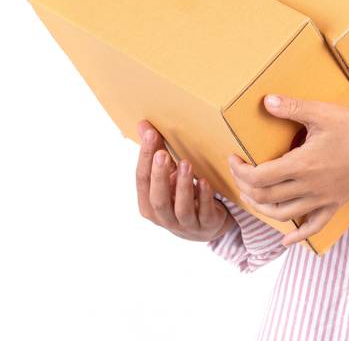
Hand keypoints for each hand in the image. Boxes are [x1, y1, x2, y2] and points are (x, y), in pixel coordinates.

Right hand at [136, 119, 234, 242]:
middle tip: (162, 154)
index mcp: (148, 205)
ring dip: (183, 185)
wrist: (205, 225)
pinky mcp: (206, 225)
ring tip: (186, 163)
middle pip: (157, 199)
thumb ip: (156, 152)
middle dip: (159, 176)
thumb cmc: (180, 196)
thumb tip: (143, 124)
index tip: (151, 135)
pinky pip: (204, 212)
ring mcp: (185, 225)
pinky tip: (204, 181)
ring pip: (181, 208)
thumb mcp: (167, 175)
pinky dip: (204, 196)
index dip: (145, 158)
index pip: (142, 181)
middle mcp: (164, 218)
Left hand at [227, 94, 348, 247]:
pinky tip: (286, 240)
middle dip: (245, 186)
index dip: (240, 170)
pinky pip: (313, 226)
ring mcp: (322, 199)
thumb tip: (266, 101)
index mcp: (302, 165)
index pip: (259, 177)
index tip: (233, 159)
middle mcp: (309, 187)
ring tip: (251, 195)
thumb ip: (291, 108)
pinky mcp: (334, 204)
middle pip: (265, 197)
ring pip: (283, 214)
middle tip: (238, 172)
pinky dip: (297, 235)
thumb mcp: (321, 113)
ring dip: (261, 207)